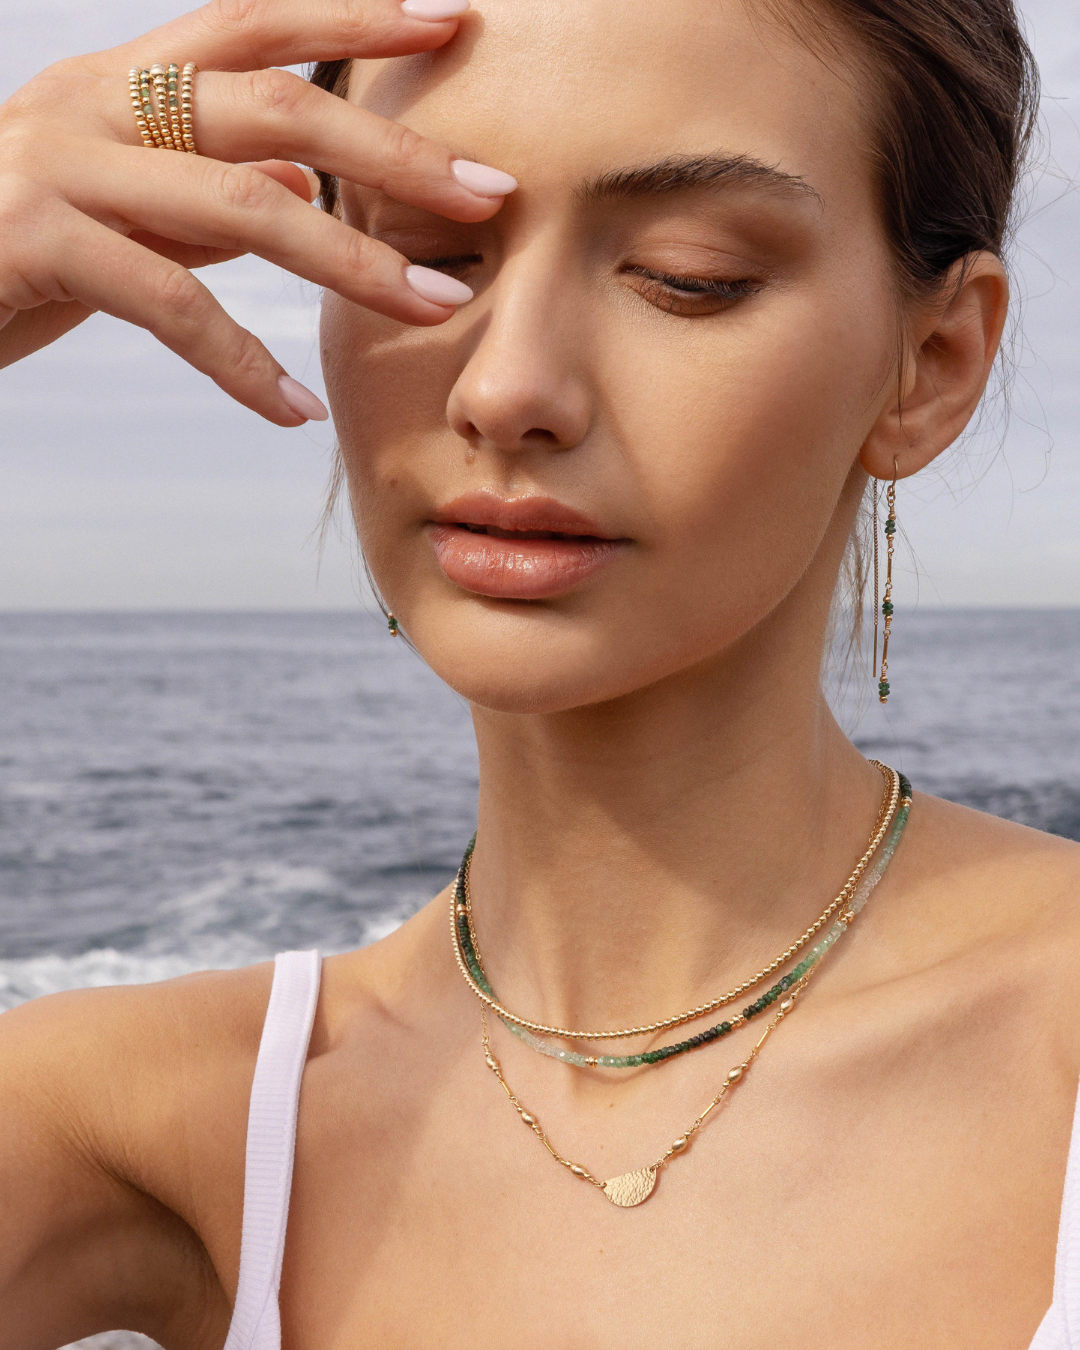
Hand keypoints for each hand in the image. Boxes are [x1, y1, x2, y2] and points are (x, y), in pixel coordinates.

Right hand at [0, 0, 515, 423]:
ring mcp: (61, 166)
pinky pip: (168, 305)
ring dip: (351, 260)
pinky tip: (295, 411)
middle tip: (488, 192)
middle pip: (275, 108)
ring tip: (433, 305)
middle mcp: (95, 102)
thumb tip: (310, 182)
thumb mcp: (124, 203)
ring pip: (240, 204)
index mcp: (123, 80)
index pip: (257, 24)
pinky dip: (244, 366)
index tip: (454, 16)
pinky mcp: (33, 242)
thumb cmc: (16, 244)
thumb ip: (211, 186)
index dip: (356, 14)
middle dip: (393, 151)